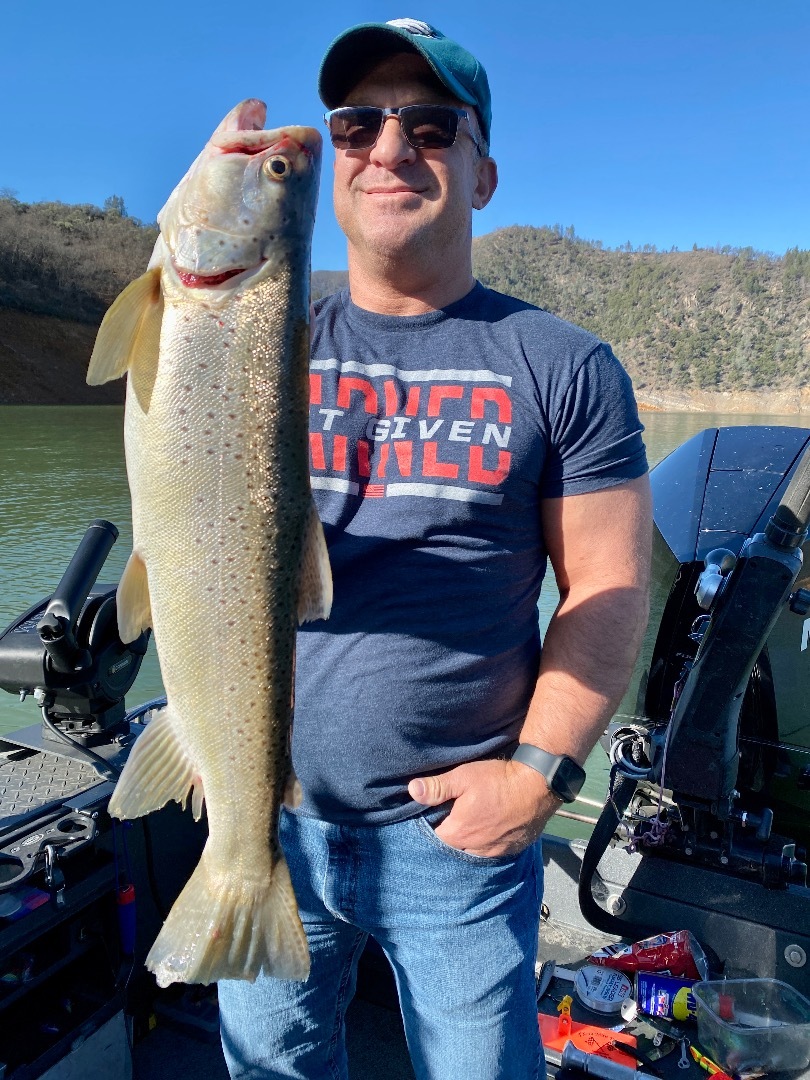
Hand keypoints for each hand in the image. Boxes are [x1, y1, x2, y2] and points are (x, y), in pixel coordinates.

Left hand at [407, 758, 561, 857]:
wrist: (538, 785)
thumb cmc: (498, 780)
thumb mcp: (463, 777)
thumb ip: (437, 787)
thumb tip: (412, 790)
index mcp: (458, 833)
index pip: (435, 837)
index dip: (434, 824)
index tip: (436, 813)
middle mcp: (475, 849)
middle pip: (455, 847)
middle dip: (452, 834)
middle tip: (455, 816)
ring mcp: (496, 851)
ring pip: (474, 851)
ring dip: (471, 840)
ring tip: (474, 822)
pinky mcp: (513, 849)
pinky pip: (494, 850)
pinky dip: (489, 842)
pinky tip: (492, 827)